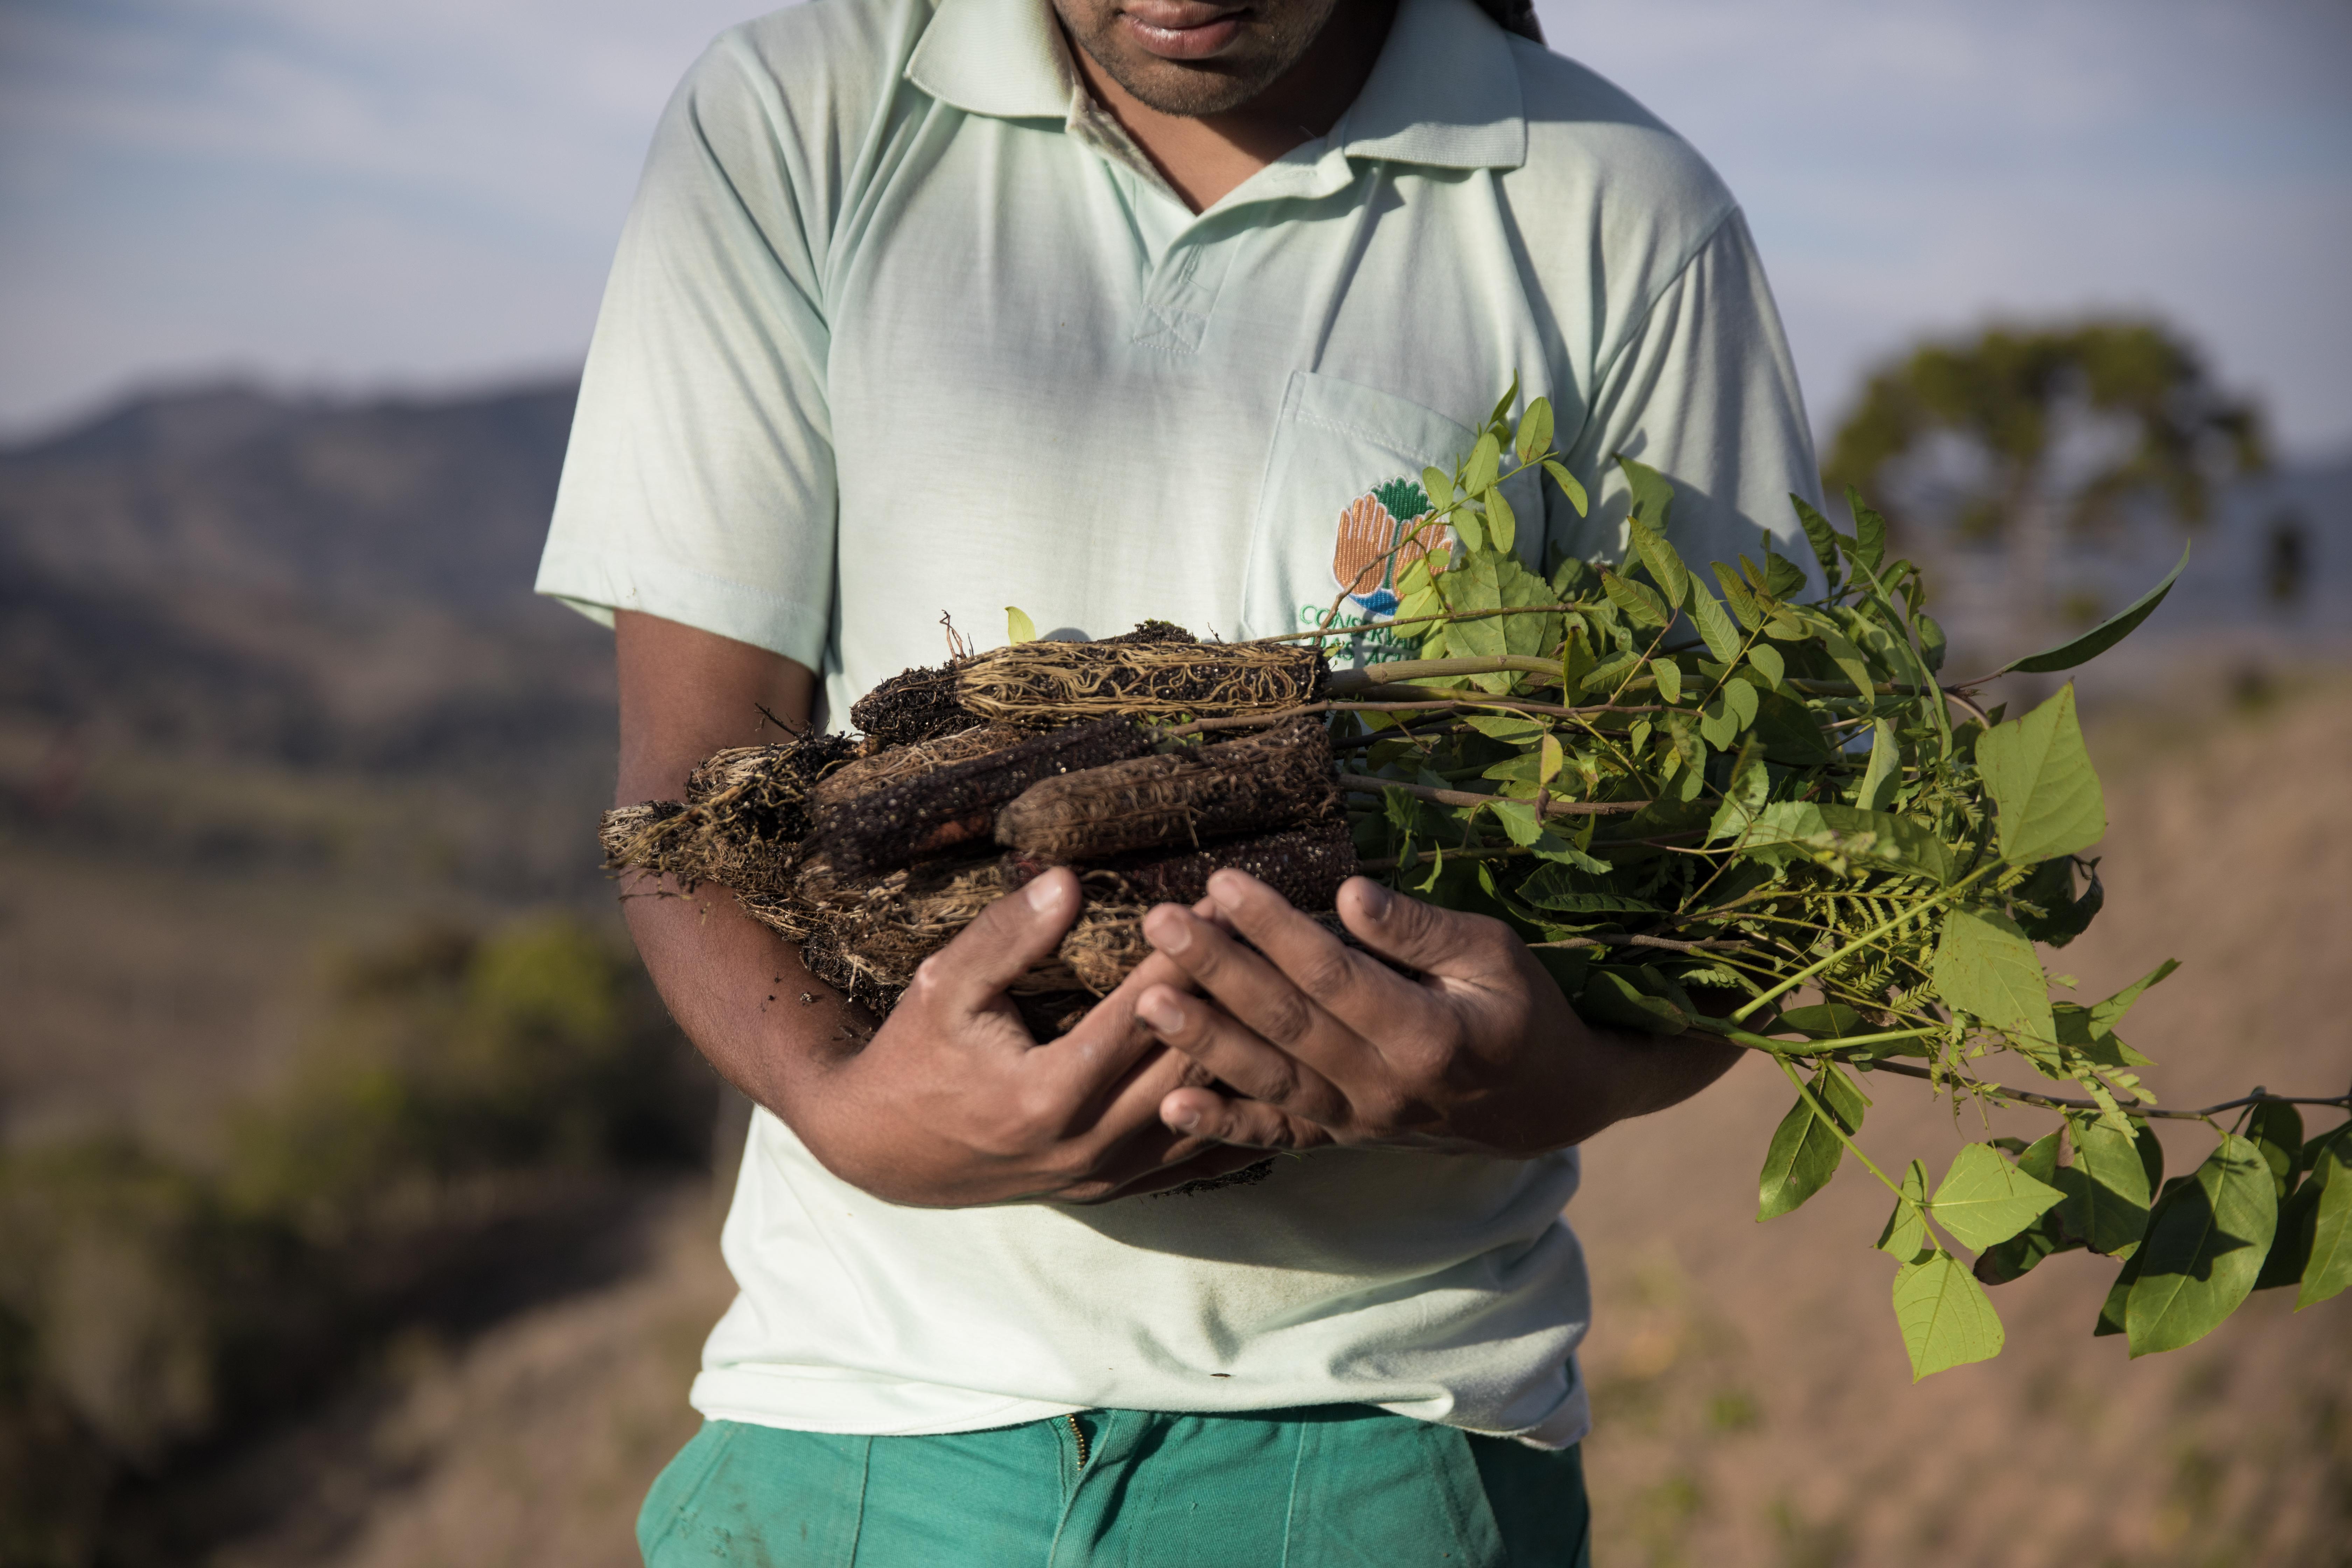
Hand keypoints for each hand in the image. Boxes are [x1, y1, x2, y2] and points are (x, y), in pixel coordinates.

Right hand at [793, 868, 1277, 1205]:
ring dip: (1247, 1057)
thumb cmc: (914, 1056)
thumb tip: (1068, 881)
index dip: (1186, 953)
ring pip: (1204, 1116)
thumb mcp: (943, 986)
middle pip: (1188, 1065)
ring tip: (1285, 998)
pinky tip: (1278, 1081)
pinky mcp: (1113, 1189)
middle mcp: (1086, 1145)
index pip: (1141, 1013)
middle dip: (1232, 998)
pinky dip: (1236, 1119)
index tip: (1224, 904)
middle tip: (1274, 941)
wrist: (885, 1148)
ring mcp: (1104, 1175)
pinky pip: (1194, 1159)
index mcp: (1046, 1095)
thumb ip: (1006, 936)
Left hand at [1132, 871, 1736, 1157]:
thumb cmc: (1524, 1012)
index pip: (1334, 973)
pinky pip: (1278, 1136)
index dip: (1275, 928)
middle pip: (1288, 1024)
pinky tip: (1171, 1106)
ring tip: (1146, 1001)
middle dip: (1218, 971)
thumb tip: (1349, 893)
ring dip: (1204, 1042)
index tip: (1223, 883)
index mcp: (1429, 1035)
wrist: (1549, 1104)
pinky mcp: (1345, 1139)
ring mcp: (1362, 1122)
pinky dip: (1225, 1125)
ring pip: (1271, 1080)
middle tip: (1159, 924)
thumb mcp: (1496, 954)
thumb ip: (1420, 930)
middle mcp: (1388, 1087)